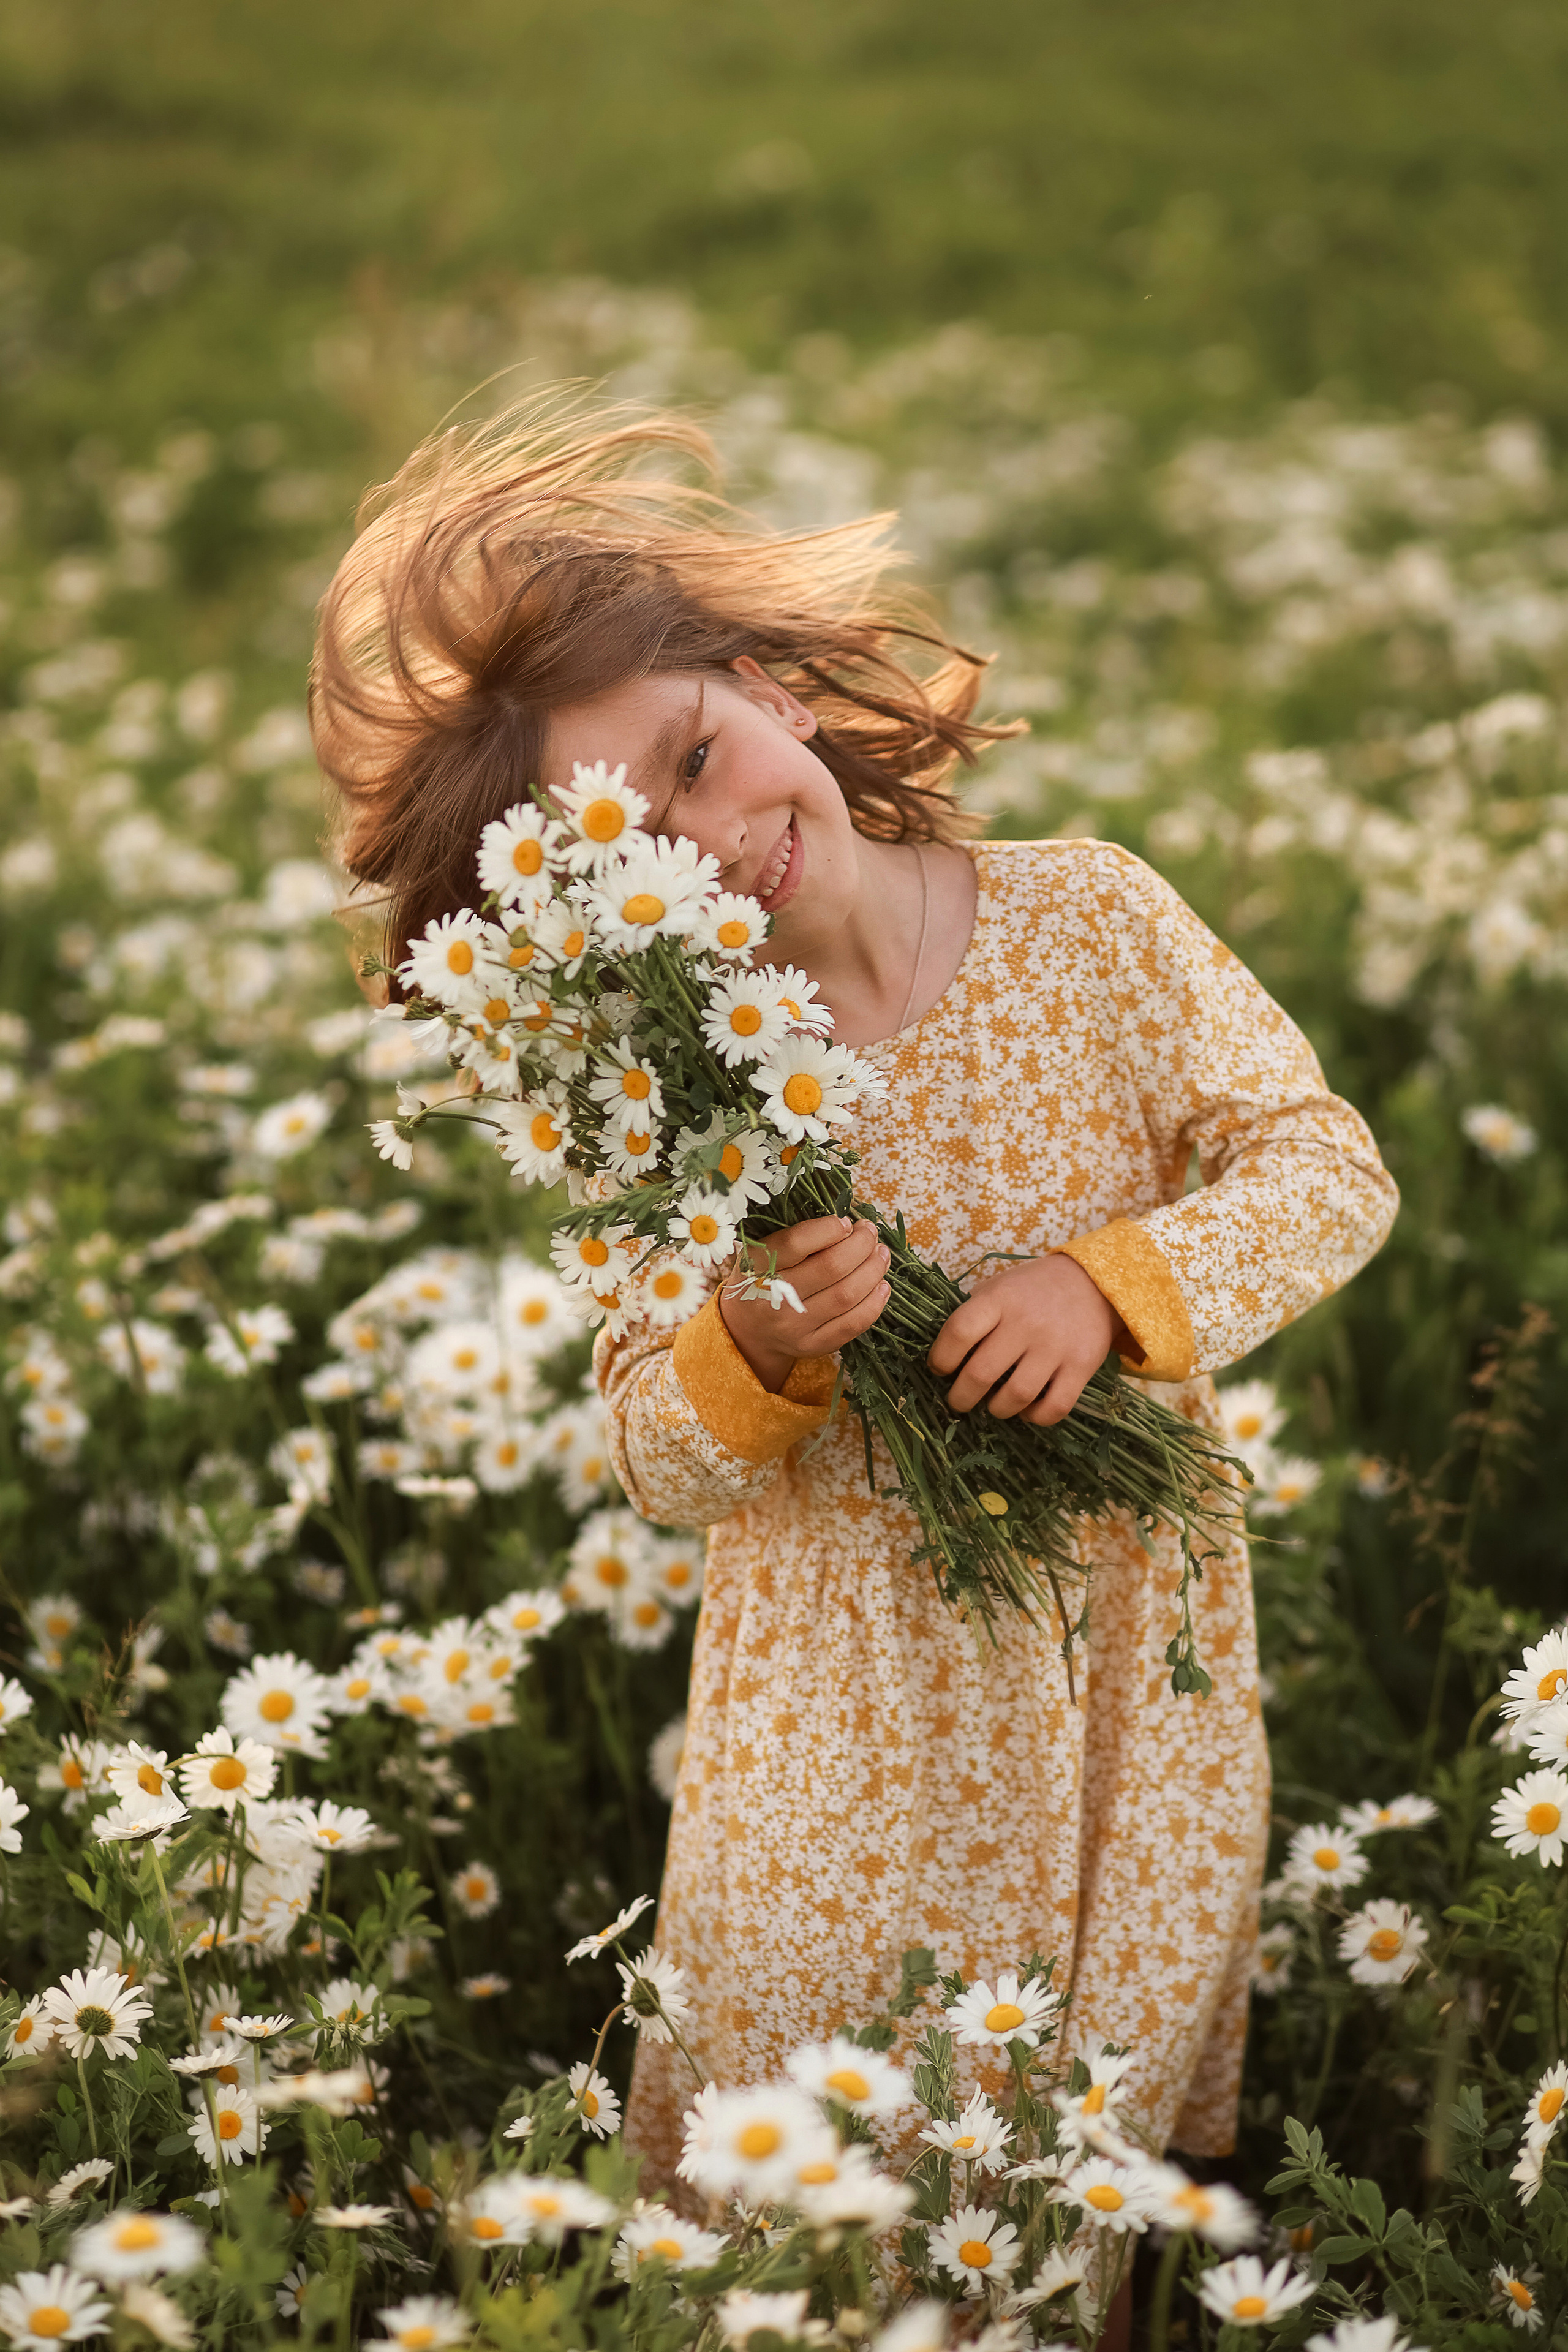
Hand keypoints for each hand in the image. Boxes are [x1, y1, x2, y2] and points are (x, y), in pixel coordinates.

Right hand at [719, 1216, 890, 1393]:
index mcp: (757, 1267)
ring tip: (880, 1254)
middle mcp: (774, 1299)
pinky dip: (875, 1302)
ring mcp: (794, 1327)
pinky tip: (882, 1285)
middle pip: (831, 1267)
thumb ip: (797, 1238)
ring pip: (847, 1295)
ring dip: (873, 1270)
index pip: (796, 1243)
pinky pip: (853, 1324)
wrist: (748, 1330)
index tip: (846, 1222)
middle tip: (870, 1232)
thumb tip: (849, 1226)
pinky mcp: (812, 1346)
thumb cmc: (762, 1279)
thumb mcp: (763, 1252)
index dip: (829, 1229)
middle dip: (860, 1245)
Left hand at [928, 1254, 1124, 1426]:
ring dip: (997, 1409)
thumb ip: (973, 1315)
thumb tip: (942, 1355)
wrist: (1093, 1282)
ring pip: (1016, 1396)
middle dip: (961, 1397)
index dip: (941, 1358)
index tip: (939, 1369)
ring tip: (993, 1405)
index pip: (959, 1332)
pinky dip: (1035, 1417)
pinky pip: (1054, 1407)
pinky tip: (1026, 1410)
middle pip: (982, 1373)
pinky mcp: (1082, 1366)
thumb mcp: (999, 1288)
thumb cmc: (1032, 1291)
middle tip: (959, 1401)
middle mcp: (1026, 1323)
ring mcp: (1055, 1346)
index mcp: (999, 1299)